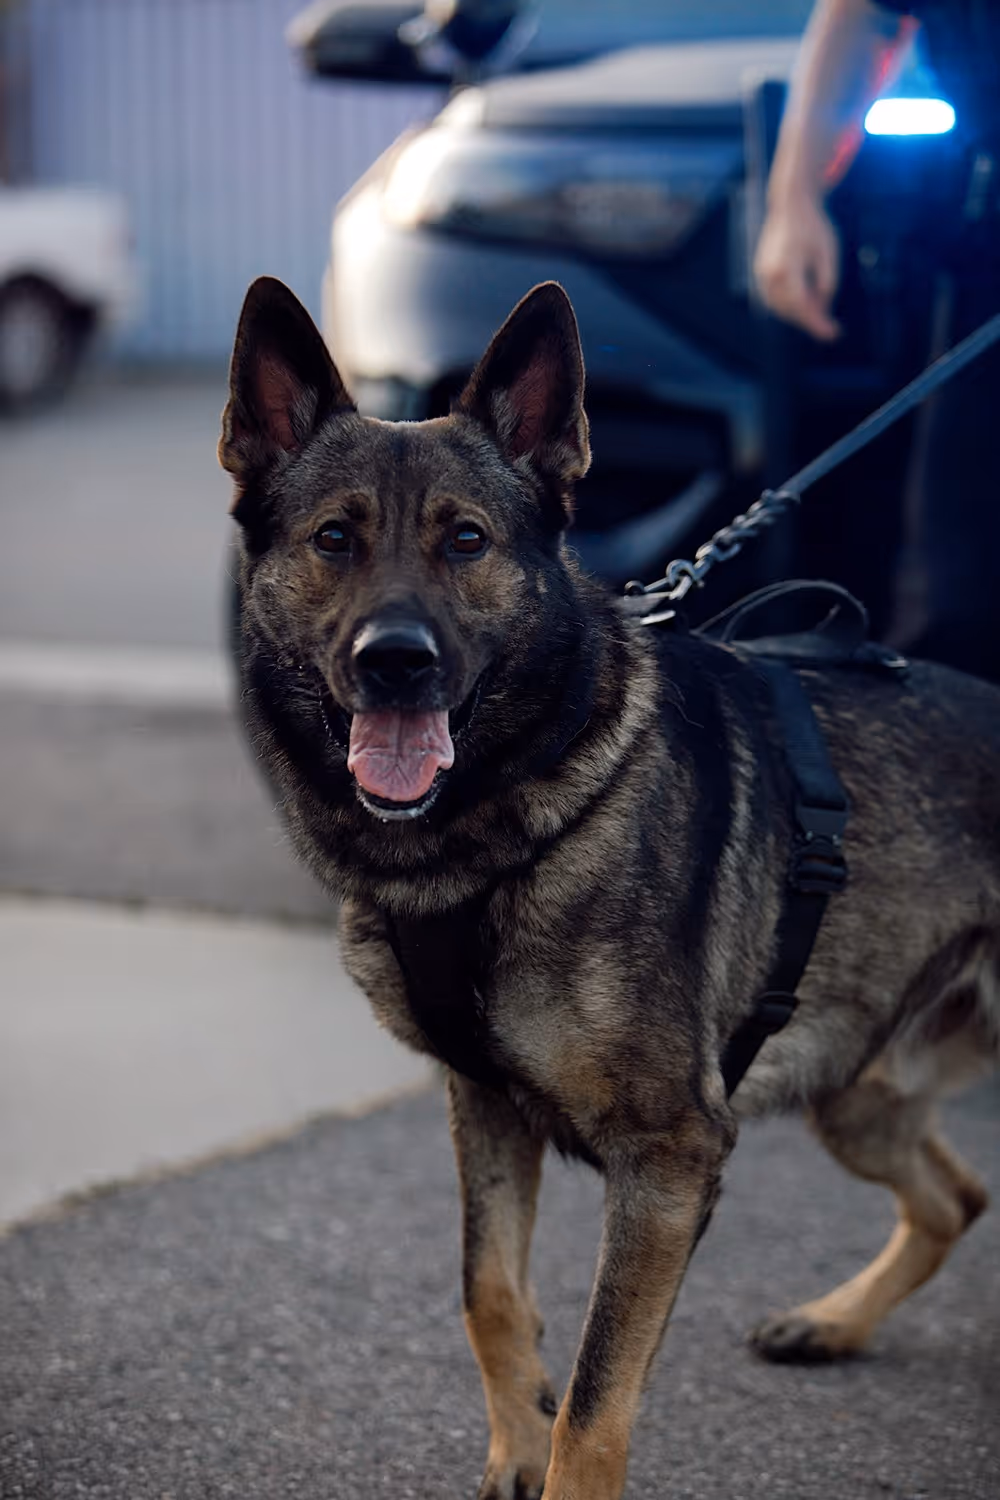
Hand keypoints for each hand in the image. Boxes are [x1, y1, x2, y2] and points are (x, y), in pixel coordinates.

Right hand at [754, 192, 841, 341]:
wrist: (790, 205)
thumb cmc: (813, 227)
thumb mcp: (829, 254)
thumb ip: (827, 283)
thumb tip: (822, 309)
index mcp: (787, 269)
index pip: (802, 307)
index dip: (818, 323)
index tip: (833, 334)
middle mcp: (769, 275)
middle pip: (790, 311)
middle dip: (810, 321)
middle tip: (831, 325)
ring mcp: (761, 275)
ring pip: (780, 308)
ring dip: (799, 315)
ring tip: (819, 312)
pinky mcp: (760, 272)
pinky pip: (773, 298)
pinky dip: (788, 305)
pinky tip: (805, 302)